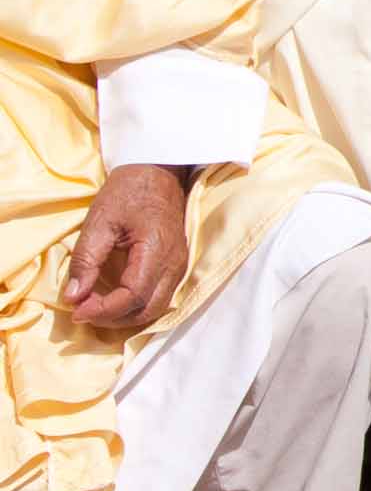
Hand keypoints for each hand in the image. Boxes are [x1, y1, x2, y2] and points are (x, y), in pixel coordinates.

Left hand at [64, 165, 189, 328]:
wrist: (157, 171)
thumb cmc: (128, 192)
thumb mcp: (99, 221)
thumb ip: (86, 260)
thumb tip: (73, 297)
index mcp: (157, 250)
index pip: (133, 296)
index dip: (103, 310)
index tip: (76, 310)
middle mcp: (174, 263)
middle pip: (148, 310)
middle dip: (113, 319)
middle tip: (83, 311)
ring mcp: (178, 265)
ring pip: (155, 308)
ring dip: (124, 315)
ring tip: (95, 307)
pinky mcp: (175, 265)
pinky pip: (158, 296)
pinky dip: (134, 305)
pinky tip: (113, 298)